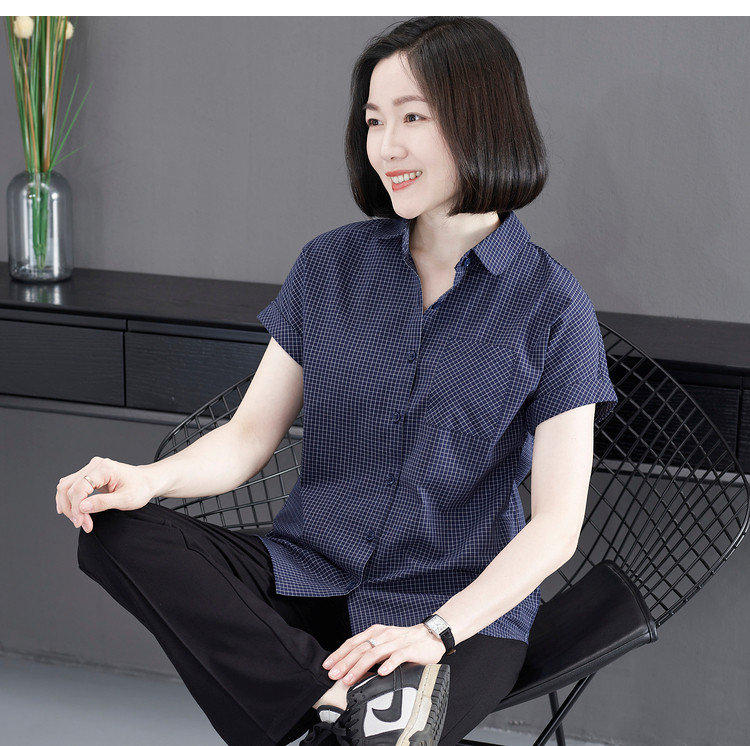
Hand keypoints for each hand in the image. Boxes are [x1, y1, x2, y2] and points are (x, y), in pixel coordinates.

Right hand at [55, 456, 154, 532]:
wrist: (148, 481)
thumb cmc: (141, 488)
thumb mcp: (126, 499)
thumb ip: (104, 503)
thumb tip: (82, 507)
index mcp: (104, 468)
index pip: (79, 488)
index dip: (76, 508)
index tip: (81, 522)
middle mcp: (95, 465)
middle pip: (69, 487)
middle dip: (73, 509)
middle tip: (82, 524)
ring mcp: (91, 469)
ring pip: (66, 487)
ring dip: (68, 505)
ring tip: (79, 520)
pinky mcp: (89, 475)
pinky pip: (71, 486)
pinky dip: (69, 500)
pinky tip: (72, 511)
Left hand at [323, 623, 444, 685]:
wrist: (430, 635)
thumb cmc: (405, 642)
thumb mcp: (384, 642)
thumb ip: (370, 651)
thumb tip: (350, 667)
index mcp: (375, 632)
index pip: (353, 642)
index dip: (339, 653)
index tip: (327, 665)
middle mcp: (383, 635)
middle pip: (360, 649)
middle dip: (345, 663)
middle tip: (334, 675)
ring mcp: (396, 642)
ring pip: (374, 653)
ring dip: (360, 667)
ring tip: (350, 679)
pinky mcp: (410, 649)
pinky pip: (397, 656)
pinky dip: (389, 664)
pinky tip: (381, 673)